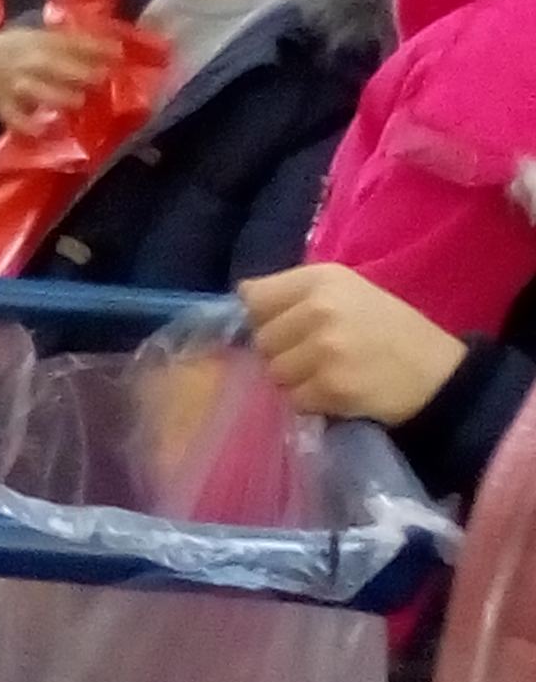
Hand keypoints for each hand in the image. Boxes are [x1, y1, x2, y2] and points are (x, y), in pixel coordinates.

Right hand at [0, 26, 120, 135]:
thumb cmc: (10, 51)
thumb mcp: (32, 36)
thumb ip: (63, 41)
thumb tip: (106, 43)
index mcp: (36, 42)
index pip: (69, 42)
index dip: (94, 47)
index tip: (119, 53)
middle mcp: (27, 63)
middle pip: (56, 65)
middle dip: (81, 71)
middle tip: (102, 77)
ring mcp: (15, 87)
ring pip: (38, 91)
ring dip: (60, 96)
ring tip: (78, 101)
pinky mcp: (3, 109)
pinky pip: (16, 120)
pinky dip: (29, 125)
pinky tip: (44, 129)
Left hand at [240, 264, 467, 425]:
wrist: (438, 374)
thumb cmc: (389, 330)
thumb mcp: (348, 291)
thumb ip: (297, 294)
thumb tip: (244, 301)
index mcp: (320, 278)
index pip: (254, 296)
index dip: (262, 317)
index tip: (280, 328)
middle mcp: (318, 307)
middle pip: (261, 338)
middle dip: (280, 352)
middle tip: (311, 358)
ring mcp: (324, 348)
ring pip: (274, 372)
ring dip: (294, 381)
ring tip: (325, 376)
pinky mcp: (332, 386)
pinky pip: (295, 399)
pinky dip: (311, 402)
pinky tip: (336, 394)